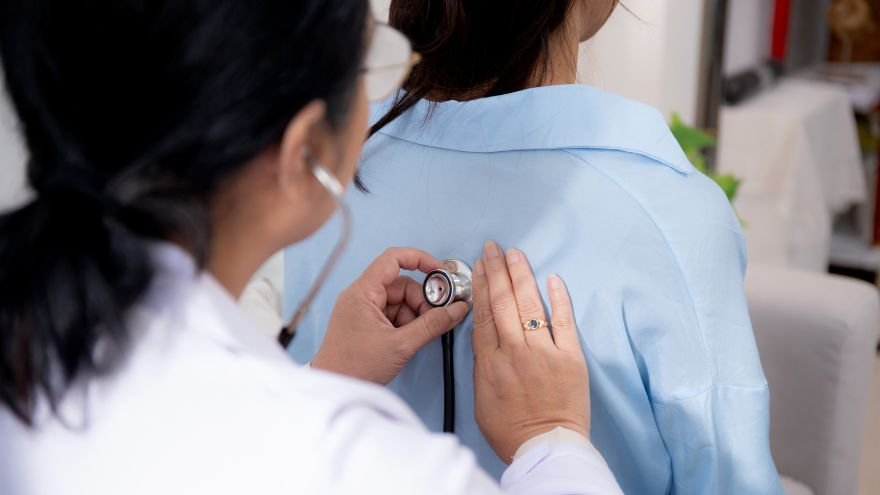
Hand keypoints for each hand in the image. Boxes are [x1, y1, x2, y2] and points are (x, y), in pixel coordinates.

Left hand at [312, 247, 468, 383]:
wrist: (334, 388)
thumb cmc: (353, 367)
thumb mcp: (400, 345)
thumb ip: (432, 325)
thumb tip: (455, 310)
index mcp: (363, 292)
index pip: (393, 259)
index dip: (420, 259)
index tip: (440, 271)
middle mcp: (361, 296)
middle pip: (402, 284)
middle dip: (422, 300)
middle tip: (436, 317)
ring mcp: (363, 310)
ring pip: (400, 301)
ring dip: (415, 315)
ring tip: (417, 335)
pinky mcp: (366, 323)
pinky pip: (393, 314)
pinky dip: (406, 324)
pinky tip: (408, 339)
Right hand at [472, 241, 589, 462]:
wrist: (544, 448)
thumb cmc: (511, 429)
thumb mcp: (480, 397)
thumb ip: (483, 364)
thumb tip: (486, 338)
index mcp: (490, 361)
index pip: (483, 313)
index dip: (480, 286)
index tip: (478, 266)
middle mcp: (514, 350)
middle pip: (502, 301)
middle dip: (496, 270)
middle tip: (493, 248)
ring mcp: (543, 352)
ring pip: (529, 304)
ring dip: (521, 276)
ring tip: (515, 254)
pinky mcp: (570, 357)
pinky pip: (564, 321)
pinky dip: (559, 298)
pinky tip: (553, 278)